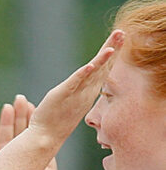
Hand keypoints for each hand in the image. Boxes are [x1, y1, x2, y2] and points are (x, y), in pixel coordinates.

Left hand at [0, 95, 59, 169]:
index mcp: (6, 167)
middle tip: (21, 98)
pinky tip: (49, 126)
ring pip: (34, 141)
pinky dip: (49, 139)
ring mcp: (35, 168)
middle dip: (20, 117)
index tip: (8, 106)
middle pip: (20, 135)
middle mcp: (20, 165)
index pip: (6, 139)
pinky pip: (50, 152)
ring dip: (33, 124)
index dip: (7, 122)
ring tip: (34, 105)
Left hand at [29, 29, 123, 143]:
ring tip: (111, 46)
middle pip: (102, 67)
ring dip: (102, 59)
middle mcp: (85, 92)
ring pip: (92, 73)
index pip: (103, 69)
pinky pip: (74, 83)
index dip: (112, 54)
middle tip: (123, 32)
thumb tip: (81, 79)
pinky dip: (83, 74)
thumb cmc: (55, 120)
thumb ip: (77, 89)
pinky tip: (90, 65)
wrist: (45, 137)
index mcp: (88, 92)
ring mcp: (76, 94)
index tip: (120, 38)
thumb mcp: (71, 100)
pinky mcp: (62, 95)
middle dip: (113, 49)